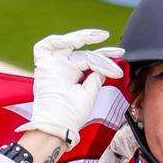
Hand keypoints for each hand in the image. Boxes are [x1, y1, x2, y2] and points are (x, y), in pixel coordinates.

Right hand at [17, 29, 124, 148]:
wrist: (59, 125)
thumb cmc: (71, 115)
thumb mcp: (90, 92)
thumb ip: (95, 77)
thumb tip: (103, 67)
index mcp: (71, 76)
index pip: (89, 61)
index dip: (105, 60)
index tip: (118, 64)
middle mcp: (61, 70)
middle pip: (80, 51)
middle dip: (99, 49)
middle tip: (117, 50)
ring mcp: (52, 67)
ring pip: (65, 44)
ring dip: (81, 36)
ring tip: (99, 36)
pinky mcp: (43, 67)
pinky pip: (45, 46)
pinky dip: (59, 40)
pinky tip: (75, 40)